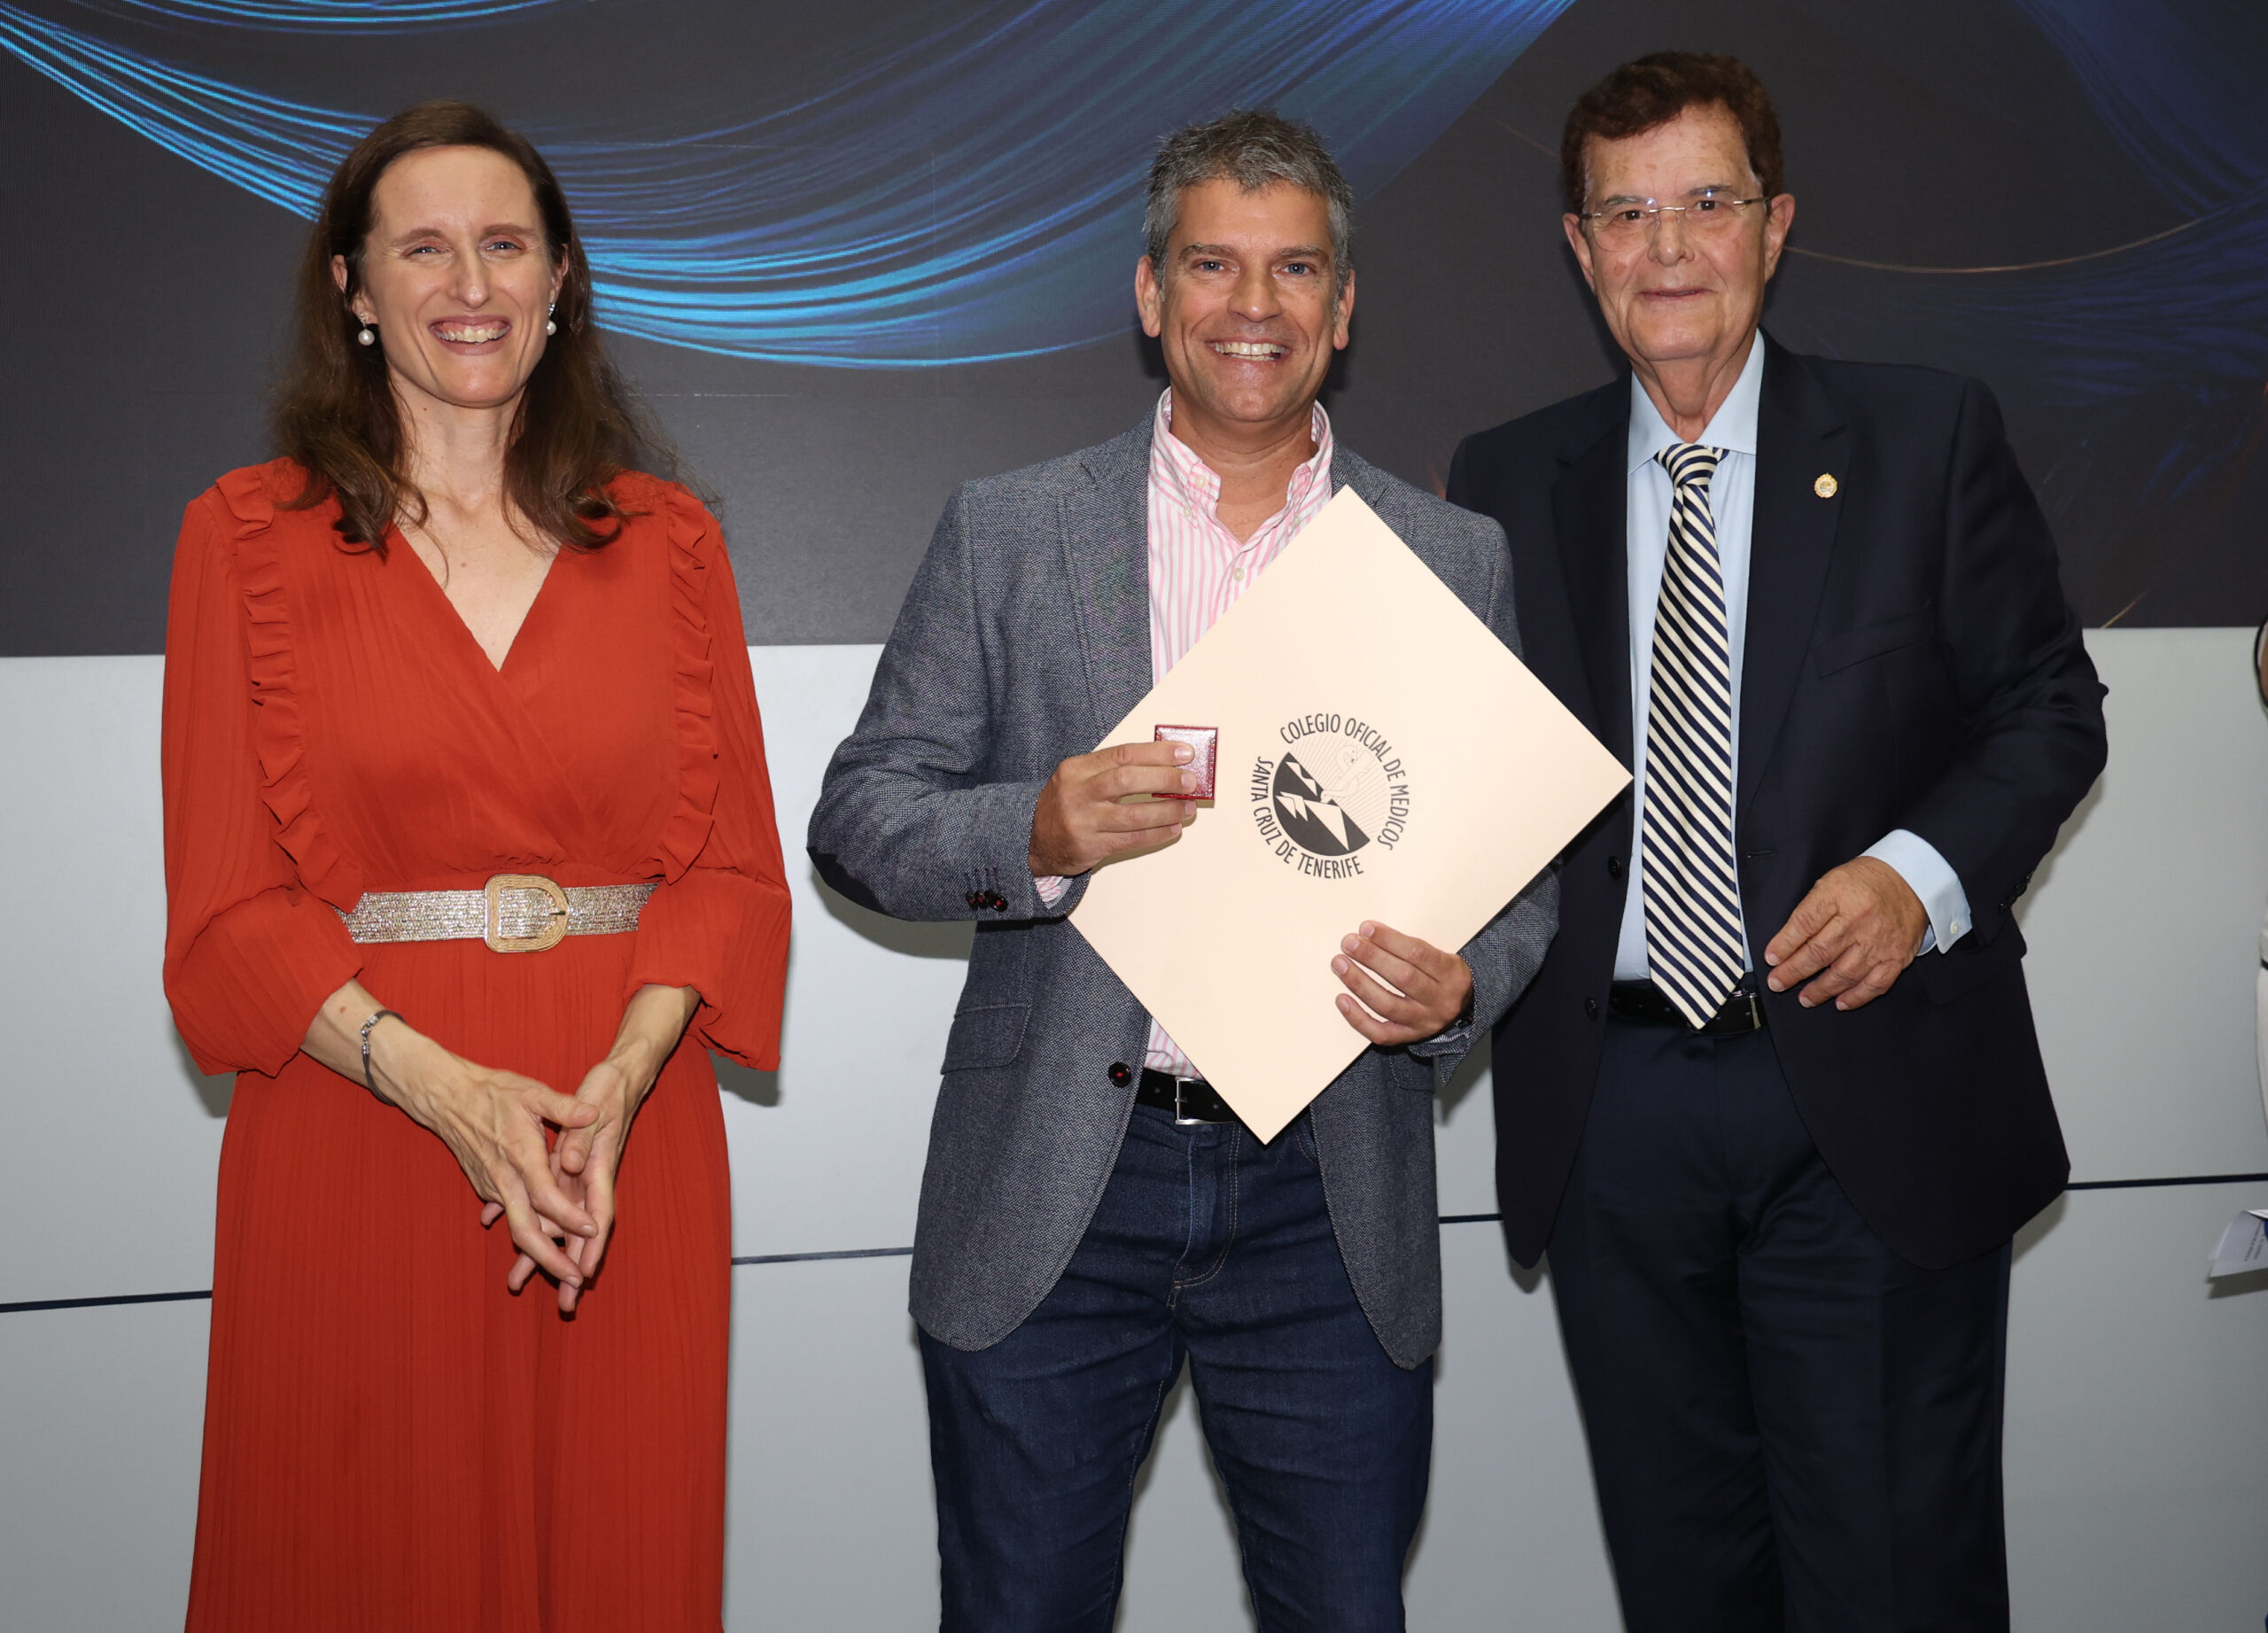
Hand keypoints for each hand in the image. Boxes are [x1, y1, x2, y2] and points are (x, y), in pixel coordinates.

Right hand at [361, 1020, 601, 1287]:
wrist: (448, 1099)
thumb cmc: (494, 1093)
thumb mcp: (532, 1092)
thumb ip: (564, 1107)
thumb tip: (593, 1113)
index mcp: (520, 1155)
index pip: (546, 1196)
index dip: (568, 1215)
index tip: (592, 1228)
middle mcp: (505, 1179)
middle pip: (525, 1231)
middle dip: (549, 1260)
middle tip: (575, 1280)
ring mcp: (494, 1188)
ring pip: (517, 1229)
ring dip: (539, 1255)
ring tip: (565, 1274)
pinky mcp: (488, 1189)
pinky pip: (511, 1218)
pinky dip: (528, 1236)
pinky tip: (547, 1251)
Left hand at [488, 984, 696, 1310]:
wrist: (619, 1076)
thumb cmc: (609, 1089)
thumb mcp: (596, 1103)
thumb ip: (580, 1133)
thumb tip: (571, 1163)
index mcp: (599, 1166)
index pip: (598, 1212)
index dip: (590, 1243)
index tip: (584, 1271)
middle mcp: (589, 1178)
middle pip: (581, 1230)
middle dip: (573, 1265)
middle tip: (567, 1301)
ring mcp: (578, 1176)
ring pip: (559, 1221)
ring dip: (543, 1251)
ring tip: (520, 1283)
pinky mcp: (565, 1168)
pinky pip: (545, 1203)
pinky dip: (528, 1220)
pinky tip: (502, 1232)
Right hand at [1028, 740, 1198, 876]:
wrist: (1033, 839)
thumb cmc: (1066, 804)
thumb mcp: (1079, 778)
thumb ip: (1114, 770)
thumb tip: (1165, 766)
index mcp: (1077, 768)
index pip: (1123, 754)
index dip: (1157, 752)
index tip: (1184, 753)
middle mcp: (1078, 793)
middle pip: (1127, 781)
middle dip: (1164, 779)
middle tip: (1190, 781)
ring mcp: (1083, 822)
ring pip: (1133, 816)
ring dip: (1167, 811)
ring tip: (1188, 808)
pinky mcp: (1090, 846)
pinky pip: (1131, 840)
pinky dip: (1157, 834)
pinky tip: (1173, 828)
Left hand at [1331, 921, 1472, 1044]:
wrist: (1463, 1009)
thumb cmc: (1444, 977)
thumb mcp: (1442, 956)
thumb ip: (1411, 948)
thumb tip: (1370, 935)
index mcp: (1450, 974)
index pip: (1417, 954)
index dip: (1389, 940)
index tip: (1367, 929)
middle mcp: (1440, 1000)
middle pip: (1402, 977)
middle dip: (1371, 957)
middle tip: (1349, 944)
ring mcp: (1424, 1022)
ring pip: (1388, 1005)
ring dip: (1360, 983)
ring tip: (1341, 965)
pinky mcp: (1409, 1037)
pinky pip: (1380, 1032)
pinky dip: (1358, 1017)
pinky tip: (1342, 999)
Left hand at [1763, 856, 1928, 1010]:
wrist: (1911, 880)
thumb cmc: (1864, 883)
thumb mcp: (1830, 882)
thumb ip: (1810, 910)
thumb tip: (1786, 942)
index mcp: (1838, 895)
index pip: (1804, 923)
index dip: (1784, 945)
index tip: (1770, 959)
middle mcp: (1859, 919)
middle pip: (1820, 952)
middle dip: (1794, 972)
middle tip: (1777, 983)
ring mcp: (1879, 941)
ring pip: (1844, 973)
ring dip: (1821, 990)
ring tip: (1804, 998)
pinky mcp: (1896, 957)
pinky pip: (1875, 984)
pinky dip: (1856, 997)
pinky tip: (1840, 1003)